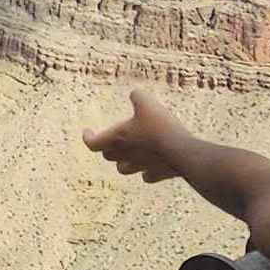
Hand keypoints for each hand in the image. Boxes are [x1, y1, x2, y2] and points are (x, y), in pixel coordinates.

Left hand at [82, 92, 197, 185]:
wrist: (181, 152)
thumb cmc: (160, 126)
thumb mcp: (147, 102)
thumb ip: (137, 95)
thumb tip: (134, 93)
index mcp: (117, 139)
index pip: (93, 143)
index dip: (88, 137)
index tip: (88, 132)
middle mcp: (126, 155)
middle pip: (108, 155)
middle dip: (107, 147)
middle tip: (110, 139)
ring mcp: (141, 167)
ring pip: (123, 168)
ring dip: (123, 162)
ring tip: (128, 154)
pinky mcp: (158, 174)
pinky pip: (147, 176)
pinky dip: (146, 171)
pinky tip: (150, 165)